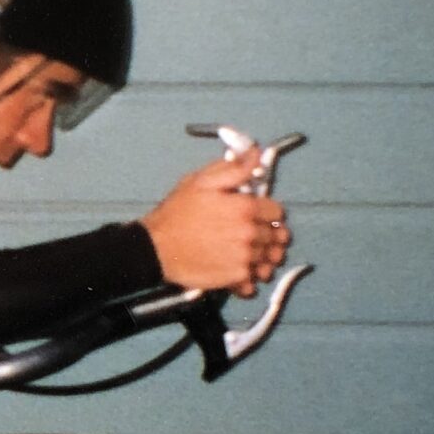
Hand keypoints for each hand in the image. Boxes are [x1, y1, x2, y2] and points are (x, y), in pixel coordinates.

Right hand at [139, 152, 290, 296]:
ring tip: (248, 253)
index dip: (267, 212)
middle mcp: (250, 234)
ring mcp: (245, 258)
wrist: (155, 248)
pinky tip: (238, 269)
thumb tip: (256, 154)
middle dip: (268, 234)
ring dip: (264, 256)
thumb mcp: (202, 181)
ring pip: (270, 258)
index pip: (277, 212)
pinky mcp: (236, 278)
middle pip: (277, 236)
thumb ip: (234, 168)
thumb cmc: (177, 213)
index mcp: (246, 208)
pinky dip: (251, 276)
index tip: (256, 214)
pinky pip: (255, 279)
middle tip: (251, 234)